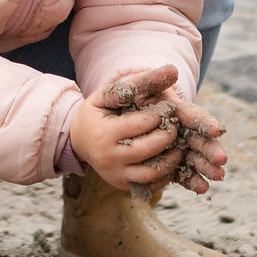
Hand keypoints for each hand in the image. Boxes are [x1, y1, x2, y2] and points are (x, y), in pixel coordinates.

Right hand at [68, 66, 227, 194]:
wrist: (78, 140)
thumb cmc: (98, 112)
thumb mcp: (110, 92)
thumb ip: (141, 81)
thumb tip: (173, 70)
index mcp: (104, 133)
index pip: (142, 123)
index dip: (161, 113)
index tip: (169, 106)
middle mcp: (109, 158)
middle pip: (150, 148)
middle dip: (168, 134)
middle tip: (176, 124)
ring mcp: (115, 175)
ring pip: (152, 172)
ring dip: (172, 158)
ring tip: (178, 144)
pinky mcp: (122, 186)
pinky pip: (150, 184)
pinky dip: (166, 173)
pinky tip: (170, 158)